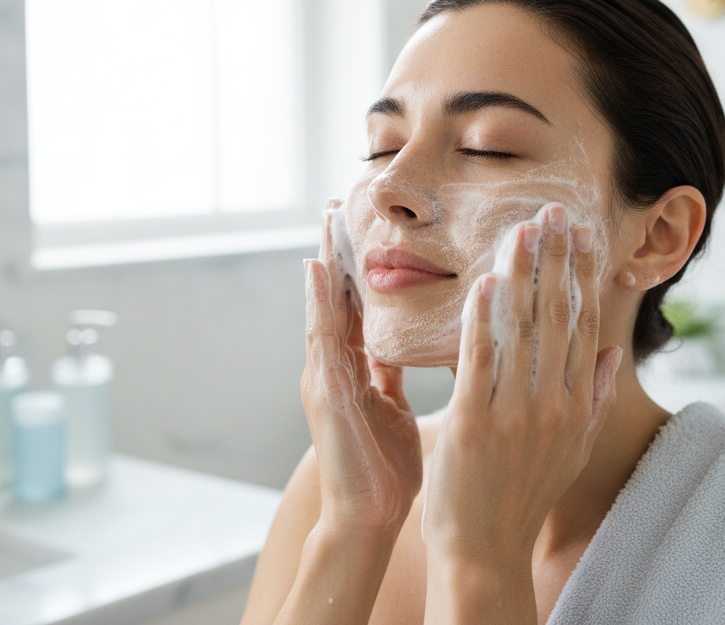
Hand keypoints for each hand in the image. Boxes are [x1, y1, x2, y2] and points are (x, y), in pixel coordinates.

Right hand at [301, 201, 422, 532]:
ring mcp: (323, 378)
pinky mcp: (323, 393)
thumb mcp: (392, 408)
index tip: (363, 225)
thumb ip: (390, 374)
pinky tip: (317, 271)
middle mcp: (333, 367)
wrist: (366, 520)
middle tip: (338, 203)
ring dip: (324, 263)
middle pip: (335, 297)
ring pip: (323, 308)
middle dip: (337, 252)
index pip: (357, 306)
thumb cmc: (384, 470)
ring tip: (325, 220)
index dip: (359, 267)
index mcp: (355, 369)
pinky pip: (321, 339)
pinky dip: (318, 303)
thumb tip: (407, 342)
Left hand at [422, 203, 621, 567]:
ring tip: (522, 228)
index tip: (581, 234)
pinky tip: (486, 281)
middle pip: (557, 317)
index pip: (583, 326)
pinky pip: (481, 360)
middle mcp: (551, 404)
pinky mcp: (473, 423)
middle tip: (552, 209)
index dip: (583, 276)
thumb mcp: (571, 450)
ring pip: (522, 329)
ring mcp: (514, 413)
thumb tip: (608, 352)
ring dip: (523, 274)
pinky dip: (484, 319)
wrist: (485, 550)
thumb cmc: (522, 497)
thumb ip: (592, 398)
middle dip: (555, 259)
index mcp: (574, 405)